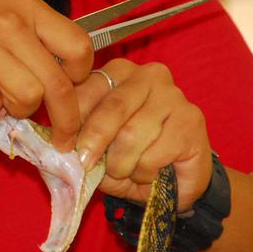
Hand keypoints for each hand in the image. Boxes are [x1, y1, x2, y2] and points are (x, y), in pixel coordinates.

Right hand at [0, 0, 92, 144]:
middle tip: (61, 138)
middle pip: (59, 85)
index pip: (79, 48)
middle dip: (65, 120)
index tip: (70, 91)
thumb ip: (26, 40)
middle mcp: (10, 23)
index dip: (81, 78)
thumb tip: (48, 88)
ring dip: (14, 110)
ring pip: (27, 98)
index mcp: (27, 7)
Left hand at [74, 58, 213, 212]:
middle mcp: (147, 76)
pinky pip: (154, 154)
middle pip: (112, 108)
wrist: (175, 179)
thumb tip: (61, 145)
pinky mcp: (191, 121)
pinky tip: (146, 174)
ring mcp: (173, 96)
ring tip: (122, 172)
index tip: (63, 144)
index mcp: (117, 72)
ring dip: (120, 163)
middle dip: (94, 141)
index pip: (87, 89)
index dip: (72, 120)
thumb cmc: (129, 155)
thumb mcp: (97, 143)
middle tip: (86, 163)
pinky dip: (142, 173)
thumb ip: (80, 137)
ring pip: (132, 134)